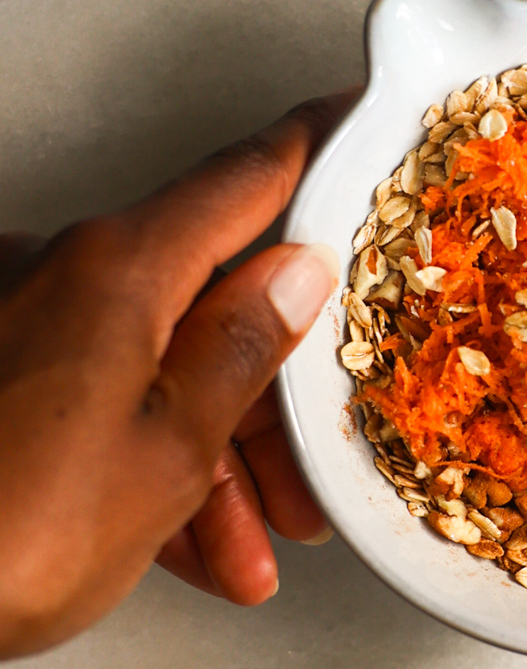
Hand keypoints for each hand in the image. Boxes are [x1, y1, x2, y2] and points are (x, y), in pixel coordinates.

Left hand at [0, 93, 355, 657]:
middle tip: (305, 478)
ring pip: (152, 364)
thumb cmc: (4, 537)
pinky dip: (138, 459)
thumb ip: (242, 349)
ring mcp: (14, 319)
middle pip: (206, 301)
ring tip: (238, 551)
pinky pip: (91, 394)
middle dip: (267, 404)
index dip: (312, 149)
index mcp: (117, 269)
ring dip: (208, 459)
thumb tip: (295, 275)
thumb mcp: (166, 454)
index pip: (245, 180)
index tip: (351, 117)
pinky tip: (171, 541)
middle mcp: (58, 272)